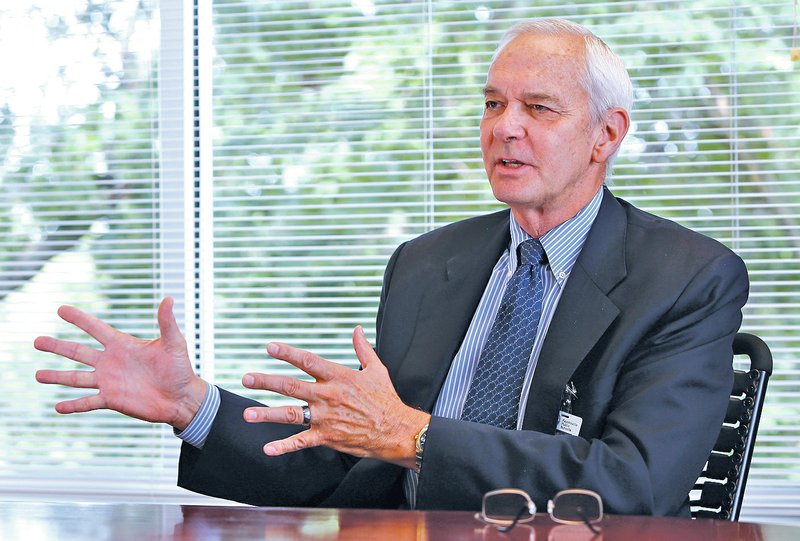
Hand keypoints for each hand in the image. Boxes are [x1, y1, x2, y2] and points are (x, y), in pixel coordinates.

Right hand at [34, 297, 206, 429]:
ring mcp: (109, 381)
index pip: (96, 328)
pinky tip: (57, 407)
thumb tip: (168, 299)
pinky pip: (88, 402)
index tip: (61, 309)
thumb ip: (166, 323)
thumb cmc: (180, 369)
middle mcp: (111, 362)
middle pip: (78, 352)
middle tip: (37, 341)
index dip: (79, 319)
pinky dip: (73, 405)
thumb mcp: (173, 343)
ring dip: (57, 376)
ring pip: (77, 378)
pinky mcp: (112, 399)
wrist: (182, 398)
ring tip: (38, 375)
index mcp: (123, 345)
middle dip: (57, 346)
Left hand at [241, 326, 429, 468]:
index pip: (308, 361)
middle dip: (266, 381)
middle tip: (246, 378)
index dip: (287, 354)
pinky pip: (301, 442)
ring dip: (266, 414)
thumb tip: (356, 329)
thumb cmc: (386, 398)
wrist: (396, 429)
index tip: (269, 347)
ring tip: (247, 414)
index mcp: (338, 376)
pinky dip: (283, 446)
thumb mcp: (376, 369)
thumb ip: (362, 348)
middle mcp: (328, 395)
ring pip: (290, 414)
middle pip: (290, 386)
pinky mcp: (326, 437)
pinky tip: (267, 448)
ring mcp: (325, 417)